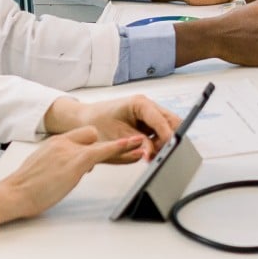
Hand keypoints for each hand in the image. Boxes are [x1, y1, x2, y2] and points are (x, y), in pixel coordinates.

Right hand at [0, 128, 144, 223]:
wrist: (15, 193)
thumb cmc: (25, 188)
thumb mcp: (42, 171)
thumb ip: (58, 165)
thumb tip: (70, 170)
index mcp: (53, 143)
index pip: (79, 135)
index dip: (88, 145)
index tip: (98, 153)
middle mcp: (62, 142)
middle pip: (91, 134)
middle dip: (100, 146)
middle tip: (112, 159)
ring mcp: (69, 150)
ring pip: (99, 142)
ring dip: (117, 148)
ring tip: (138, 148)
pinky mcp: (76, 161)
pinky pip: (104, 151)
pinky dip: (121, 148)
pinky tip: (135, 146)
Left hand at [51, 92, 176, 148]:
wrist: (85, 121)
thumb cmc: (96, 123)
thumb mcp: (116, 137)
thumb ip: (136, 145)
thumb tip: (151, 153)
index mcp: (140, 104)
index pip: (162, 120)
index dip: (167, 136)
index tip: (168, 150)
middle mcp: (147, 106)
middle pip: (172, 122)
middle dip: (167, 140)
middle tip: (156, 155)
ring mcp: (149, 114)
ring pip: (168, 128)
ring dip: (162, 143)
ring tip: (148, 155)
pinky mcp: (148, 123)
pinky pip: (160, 133)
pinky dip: (157, 143)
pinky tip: (146, 150)